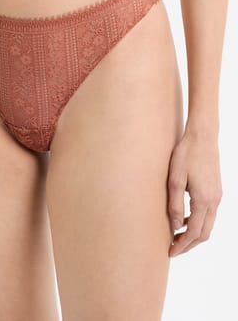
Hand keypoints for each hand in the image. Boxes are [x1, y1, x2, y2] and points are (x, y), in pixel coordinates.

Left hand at [167, 127, 221, 256]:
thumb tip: (175, 227)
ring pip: (208, 225)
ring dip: (194, 234)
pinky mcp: (216, 190)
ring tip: (176, 236)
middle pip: (204, 234)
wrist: (202, 136)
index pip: (195, 233)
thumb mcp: (174, 179)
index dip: (182, 245)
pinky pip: (209, 214)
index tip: (170, 251)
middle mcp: (214, 201)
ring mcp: (217, 196)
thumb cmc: (186, 154)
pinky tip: (184, 218)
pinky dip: (198, 222)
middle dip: (189, 244)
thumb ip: (175, 205)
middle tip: (173, 248)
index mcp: (204, 200)